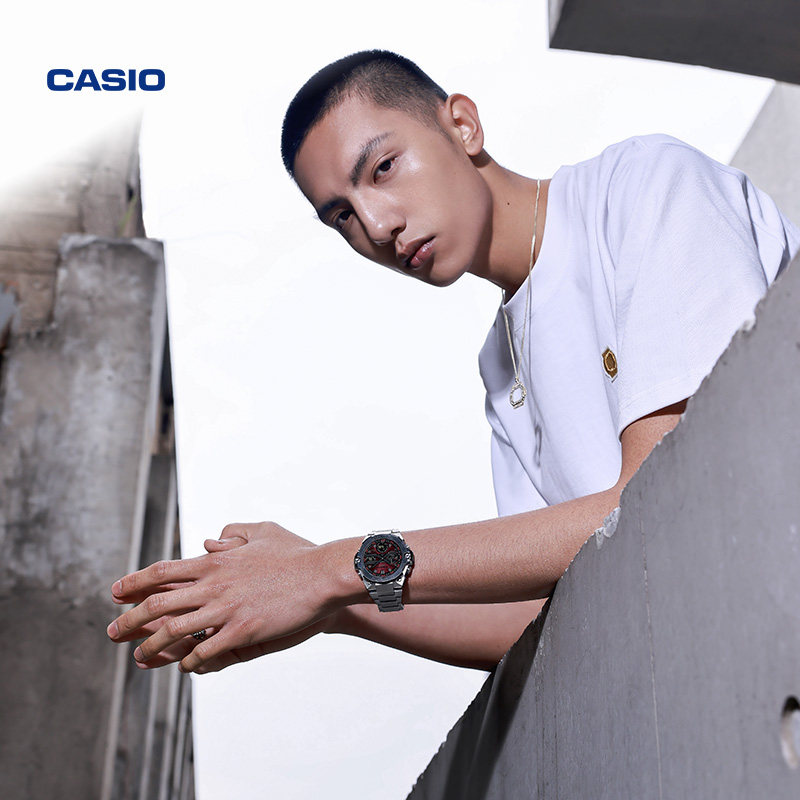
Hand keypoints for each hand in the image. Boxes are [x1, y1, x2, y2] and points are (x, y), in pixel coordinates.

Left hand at [106, 521, 341, 672]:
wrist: (323, 574)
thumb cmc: (296, 553)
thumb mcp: (263, 531)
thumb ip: (233, 534)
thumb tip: (210, 543)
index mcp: (216, 560)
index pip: (162, 571)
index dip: (134, 583)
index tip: (115, 593)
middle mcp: (214, 583)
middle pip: (157, 604)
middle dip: (129, 621)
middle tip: (112, 633)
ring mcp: (226, 608)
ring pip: (174, 631)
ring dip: (151, 647)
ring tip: (140, 658)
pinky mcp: (243, 630)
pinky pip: (205, 650)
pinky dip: (189, 661)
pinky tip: (185, 666)